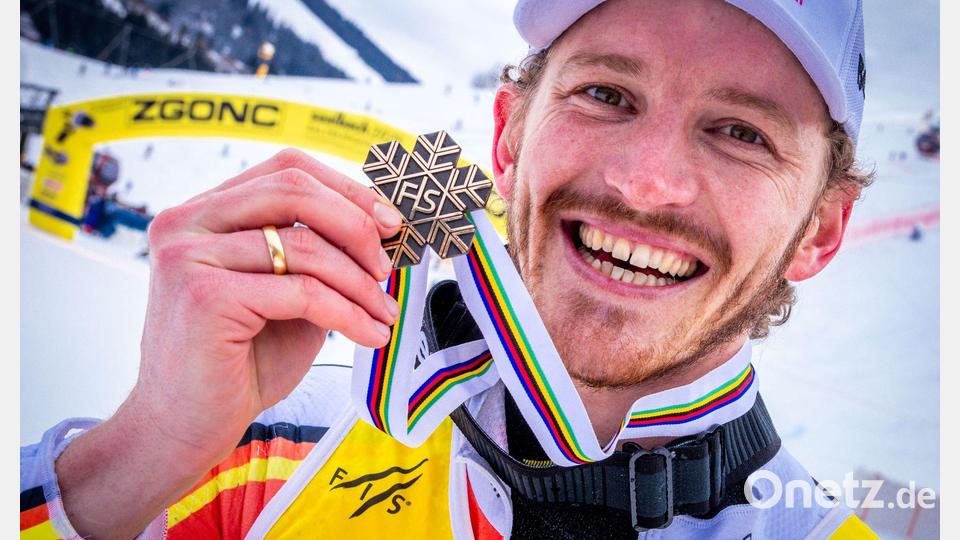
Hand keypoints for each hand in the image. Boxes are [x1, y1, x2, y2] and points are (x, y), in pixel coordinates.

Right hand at [56, 148, 403, 538]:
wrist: (182, 429)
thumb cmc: (239, 363)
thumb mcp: (286, 296)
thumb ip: (316, 257)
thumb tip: (383, 232)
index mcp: (203, 212)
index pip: (286, 170)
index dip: (346, 189)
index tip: (389, 223)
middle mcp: (187, 223)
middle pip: (294, 190)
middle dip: (356, 225)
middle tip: (388, 265)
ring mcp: (189, 256)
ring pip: (304, 245)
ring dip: (360, 282)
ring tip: (383, 312)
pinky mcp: (203, 296)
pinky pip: (302, 292)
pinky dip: (348, 313)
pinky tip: (369, 335)